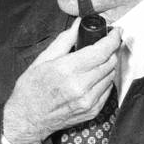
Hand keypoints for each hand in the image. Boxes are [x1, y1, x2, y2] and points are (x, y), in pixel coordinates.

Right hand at [3, 22, 120, 143]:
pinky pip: (108, 89)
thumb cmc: (31, 89)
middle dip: (110, 50)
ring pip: (111, 75)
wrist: (28, 119)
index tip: (115, 32)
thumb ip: (64, 40)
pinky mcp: (93, 111)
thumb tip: (78, 24)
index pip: (101, 51)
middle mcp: (80, 87)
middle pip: (110, 62)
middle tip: (103, 45)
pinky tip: (93, 77)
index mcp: (67, 70)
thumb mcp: (42, 60)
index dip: (112, 39)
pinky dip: (104, 80)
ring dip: (108, 65)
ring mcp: (88, 101)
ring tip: (96, 61)